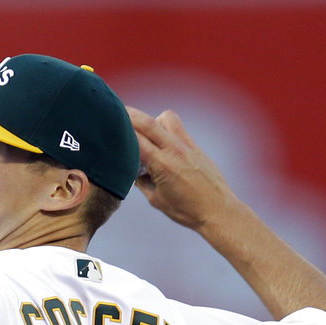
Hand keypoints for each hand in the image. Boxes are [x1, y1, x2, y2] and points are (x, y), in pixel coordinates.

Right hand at [126, 106, 237, 232]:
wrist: (217, 210)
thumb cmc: (187, 210)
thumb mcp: (156, 199)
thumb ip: (141, 182)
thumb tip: (131, 170)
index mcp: (162, 166)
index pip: (135, 140)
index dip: (120, 131)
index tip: (107, 127)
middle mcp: (174, 151)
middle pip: (147, 122)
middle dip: (129, 114)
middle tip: (115, 112)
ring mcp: (187, 145)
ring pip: (164, 117)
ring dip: (150, 120)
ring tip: (143, 132)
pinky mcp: (195, 146)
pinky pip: (177, 127)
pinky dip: (164, 127)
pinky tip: (160, 140)